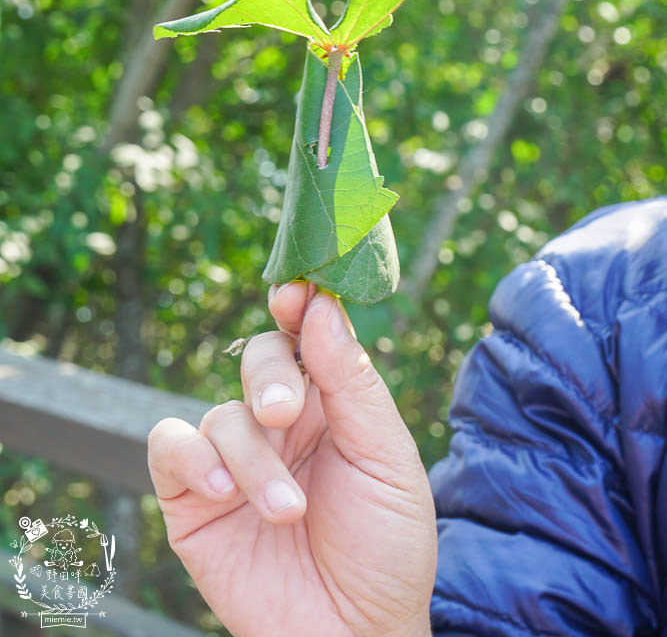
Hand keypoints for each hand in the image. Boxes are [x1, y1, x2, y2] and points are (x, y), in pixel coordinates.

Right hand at [148, 283, 436, 636]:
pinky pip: (170, 447)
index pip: (307, 334)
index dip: (298, 305)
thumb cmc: (384, 547)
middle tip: (285, 413)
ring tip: (286, 512)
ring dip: (252, 459)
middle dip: (269, 378)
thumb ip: (351, 381)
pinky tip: (220, 490)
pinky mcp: (193, 498)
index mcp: (333, 403)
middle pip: (258, 358)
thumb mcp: (385, 459)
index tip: (294, 292)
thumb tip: (321, 305)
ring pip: (221, 414)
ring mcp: (235, 459)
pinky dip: (191, 458)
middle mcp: (281, 423)